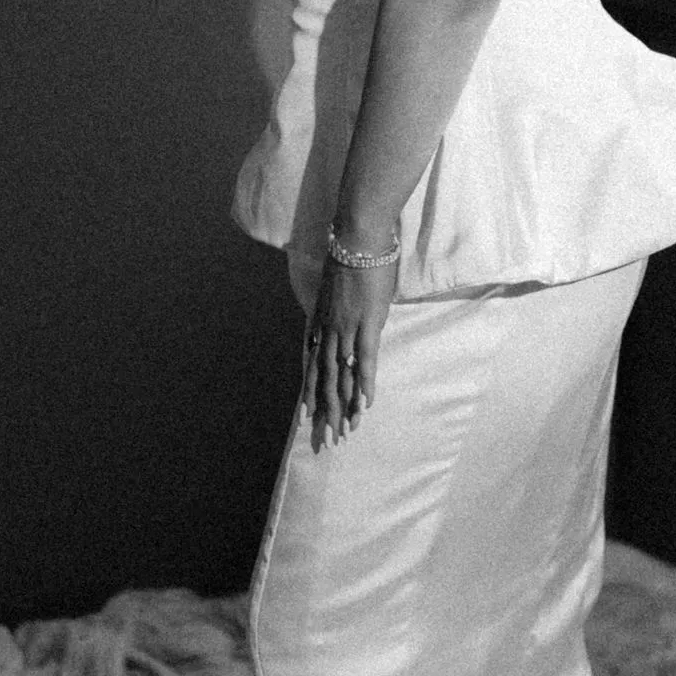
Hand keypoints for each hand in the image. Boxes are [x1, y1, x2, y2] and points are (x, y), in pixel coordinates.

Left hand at [303, 250, 397, 449]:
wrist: (358, 240)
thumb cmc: (351, 257)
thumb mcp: (336, 288)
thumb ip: (337, 308)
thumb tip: (344, 319)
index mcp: (319, 321)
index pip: (312, 363)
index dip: (310, 389)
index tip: (308, 414)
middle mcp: (328, 330)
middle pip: (324, 377)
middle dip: (325, 408)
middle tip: (327, 436)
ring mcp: (346, 329)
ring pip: (342, 375)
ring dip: (344, 405)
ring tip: (347, 429)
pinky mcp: (366, 325)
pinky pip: (364, 361)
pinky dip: (364, 384)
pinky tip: (364, 404)